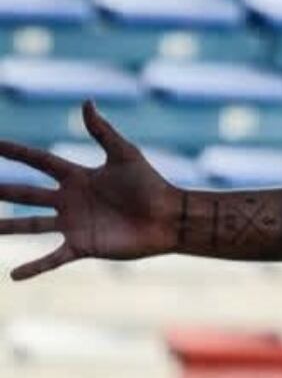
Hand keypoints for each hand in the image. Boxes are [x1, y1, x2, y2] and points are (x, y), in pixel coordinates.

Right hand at [0, 100, 183, 280]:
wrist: (169, 217)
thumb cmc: (151, 184)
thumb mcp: (125, 155)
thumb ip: (102, 131)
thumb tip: (86, 101)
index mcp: (77, 177)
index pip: (39, 161)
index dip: (15, 152)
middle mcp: (70, 201)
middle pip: (26, 194)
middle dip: (2, 191)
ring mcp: (74, 224)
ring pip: (31, 225)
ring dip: (6, 228)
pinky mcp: (83, 246)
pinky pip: (53, 258)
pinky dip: (35, 267)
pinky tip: (14, 275)